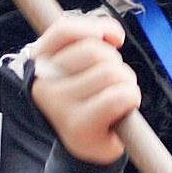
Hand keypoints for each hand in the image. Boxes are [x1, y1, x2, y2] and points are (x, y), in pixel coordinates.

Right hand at [25, 12, 139, 166]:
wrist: (91, 143)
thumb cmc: (91, 99)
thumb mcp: (86, 63)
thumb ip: (94, 38)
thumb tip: (113, 34)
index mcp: (41, 61)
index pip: (64, 30)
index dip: (94, 29)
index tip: (115, 40)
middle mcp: (43, 82)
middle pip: (94, 50)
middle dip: (115, 63)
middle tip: (111, 83)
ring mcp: (58, 105)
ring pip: (109, 72)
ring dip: (125, 83)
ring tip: (115, 98)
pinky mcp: (78, 125)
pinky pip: (118, 96)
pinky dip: (130, 99)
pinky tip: (121, 110)